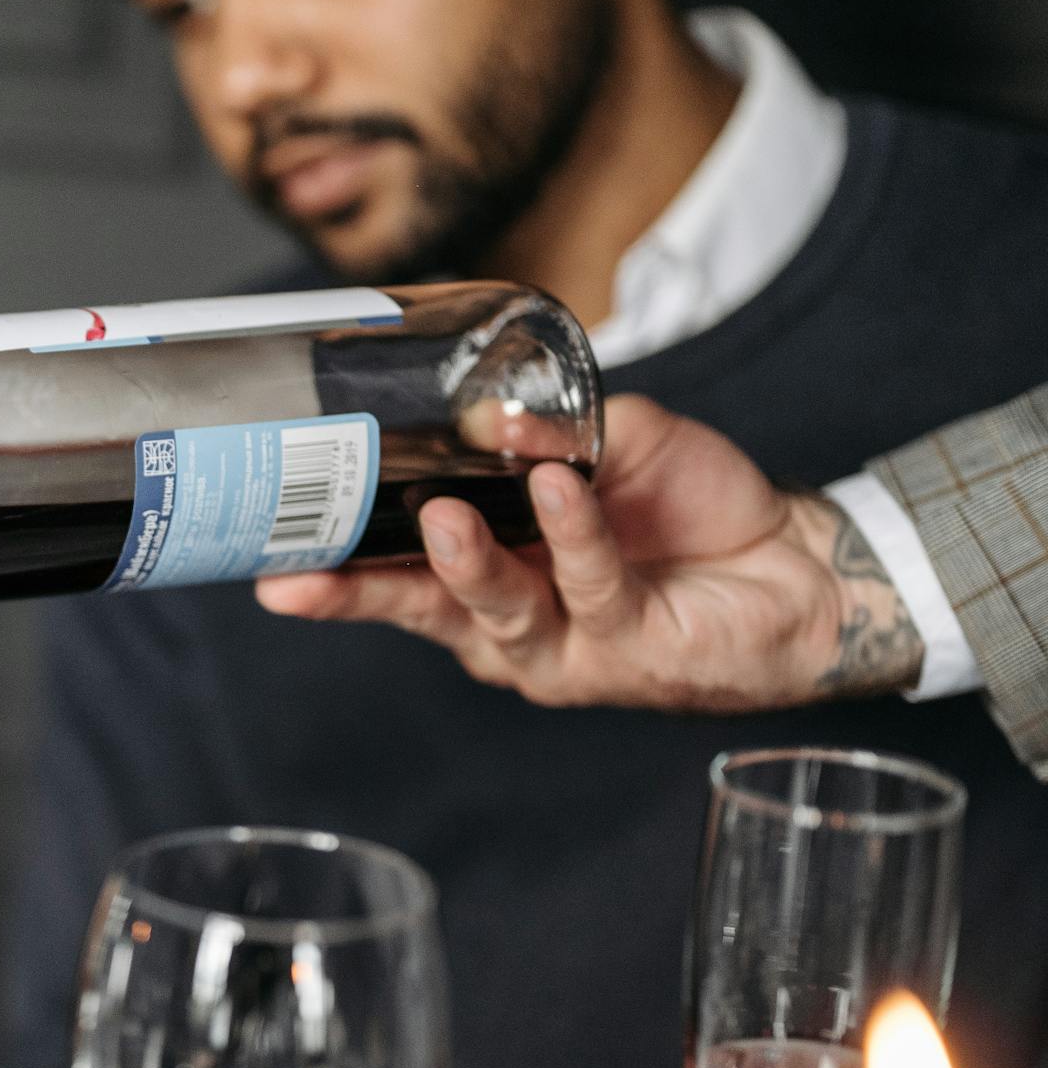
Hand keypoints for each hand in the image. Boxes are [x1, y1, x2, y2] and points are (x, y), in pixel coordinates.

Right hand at [254, 395, 924, 709]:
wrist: (795, 563)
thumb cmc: (692, 509)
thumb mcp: (614, 443)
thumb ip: (556, 430)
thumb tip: (495, 417)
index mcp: (488, 578)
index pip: (394, 576)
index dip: (333, 573)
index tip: (271, 564)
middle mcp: (510, 626)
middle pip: (418, 612)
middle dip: (358, 593)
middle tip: (307, 568)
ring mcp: (565, 648)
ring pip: (493, 612)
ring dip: (467, 563)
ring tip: (447, 517)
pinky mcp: (624, 651)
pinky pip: (587, 588)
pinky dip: (572, 536)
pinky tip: (559, 493)